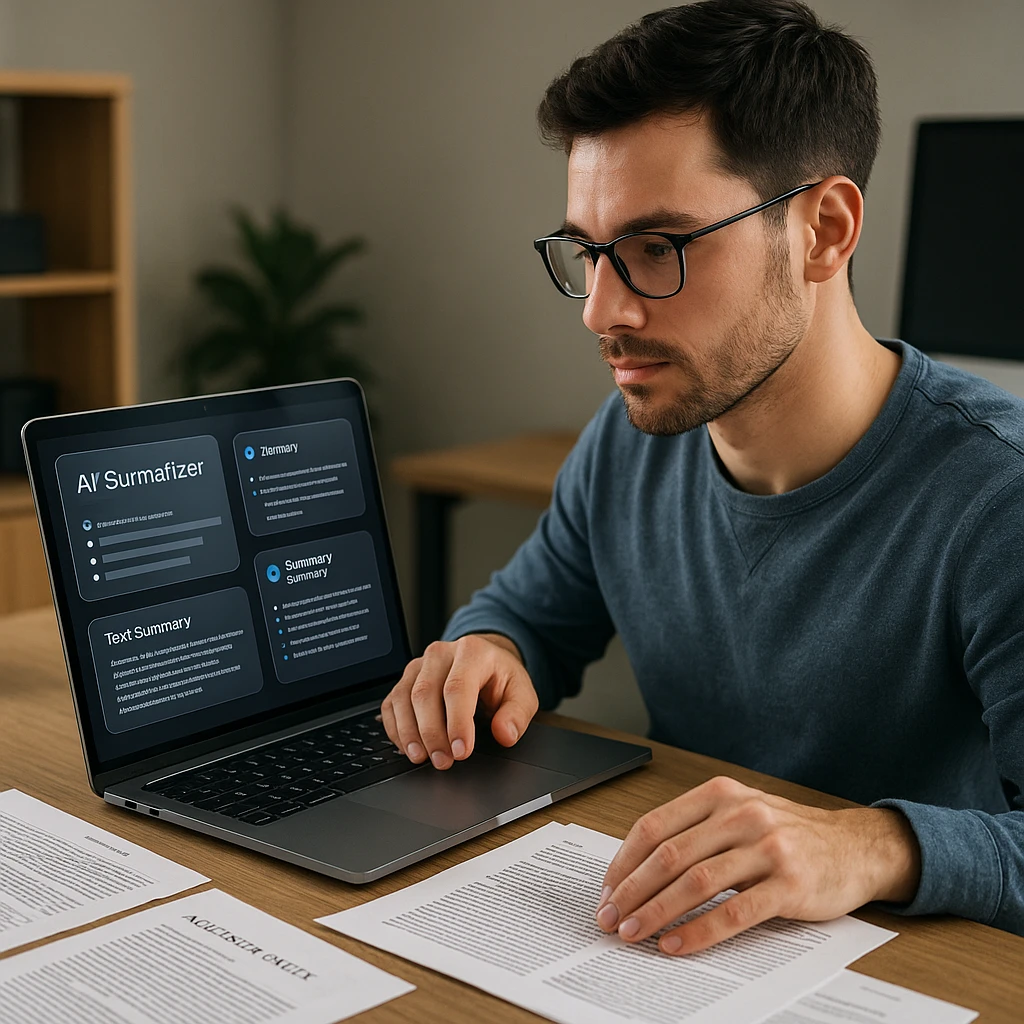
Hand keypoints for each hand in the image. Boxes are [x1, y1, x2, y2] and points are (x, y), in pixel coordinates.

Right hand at [380, 634, 538, 769]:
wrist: (485, 662)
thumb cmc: (501, 679)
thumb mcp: (522, 694)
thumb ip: (517, 714)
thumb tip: (505, 734)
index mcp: (472, 651)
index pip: (458, 687)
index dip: (457, 723)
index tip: (462, 752)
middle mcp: (440, 654)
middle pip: (425, 693)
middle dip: (432, 733)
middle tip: (443, 761)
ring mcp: (419, 665)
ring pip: (403, 698)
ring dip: (409, 733)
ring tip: (422, 758)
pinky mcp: (405, 679)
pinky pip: (391, 704)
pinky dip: (395, 728)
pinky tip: (408, 747)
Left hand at [596, 775, 920, 954]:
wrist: (855, 846)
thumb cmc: (787, 834)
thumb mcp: (739, 814)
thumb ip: (695, 831)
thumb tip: (636, 871)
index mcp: (719, 794)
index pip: (655, 826)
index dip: (624, 861)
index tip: (606, 891)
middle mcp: (740, 814)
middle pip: (669, 855)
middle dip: (632, 891)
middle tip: (610, 918)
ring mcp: (766, 847)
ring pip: (696, 883)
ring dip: (657, 913)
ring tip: (633, 934)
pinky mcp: (789, 883)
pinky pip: (734, 913)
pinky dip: (699, 932)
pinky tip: (676, 945)